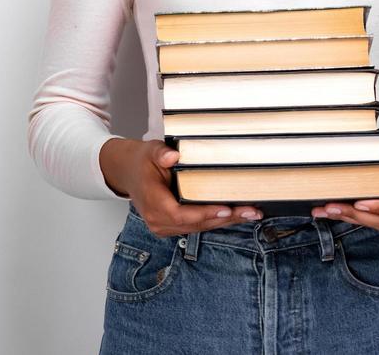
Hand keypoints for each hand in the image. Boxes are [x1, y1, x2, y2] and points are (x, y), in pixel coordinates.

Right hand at [102, 138, 263, 236]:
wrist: (128, 172)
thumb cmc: (142, 162)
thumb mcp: (150, 151)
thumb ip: (161, 154)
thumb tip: (173, 156)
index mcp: (152, 202)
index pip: (180, 214)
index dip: (204, 213)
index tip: (226, 209)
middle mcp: (158, 220)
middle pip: (195, 224)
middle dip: (225, 218)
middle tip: (251, 211)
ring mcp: (164, 226)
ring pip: (199, 228)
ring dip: (225, 221)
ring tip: (251, 213)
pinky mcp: (172, 226)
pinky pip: (197, 226)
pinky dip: (216, 220)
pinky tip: (236, 215)